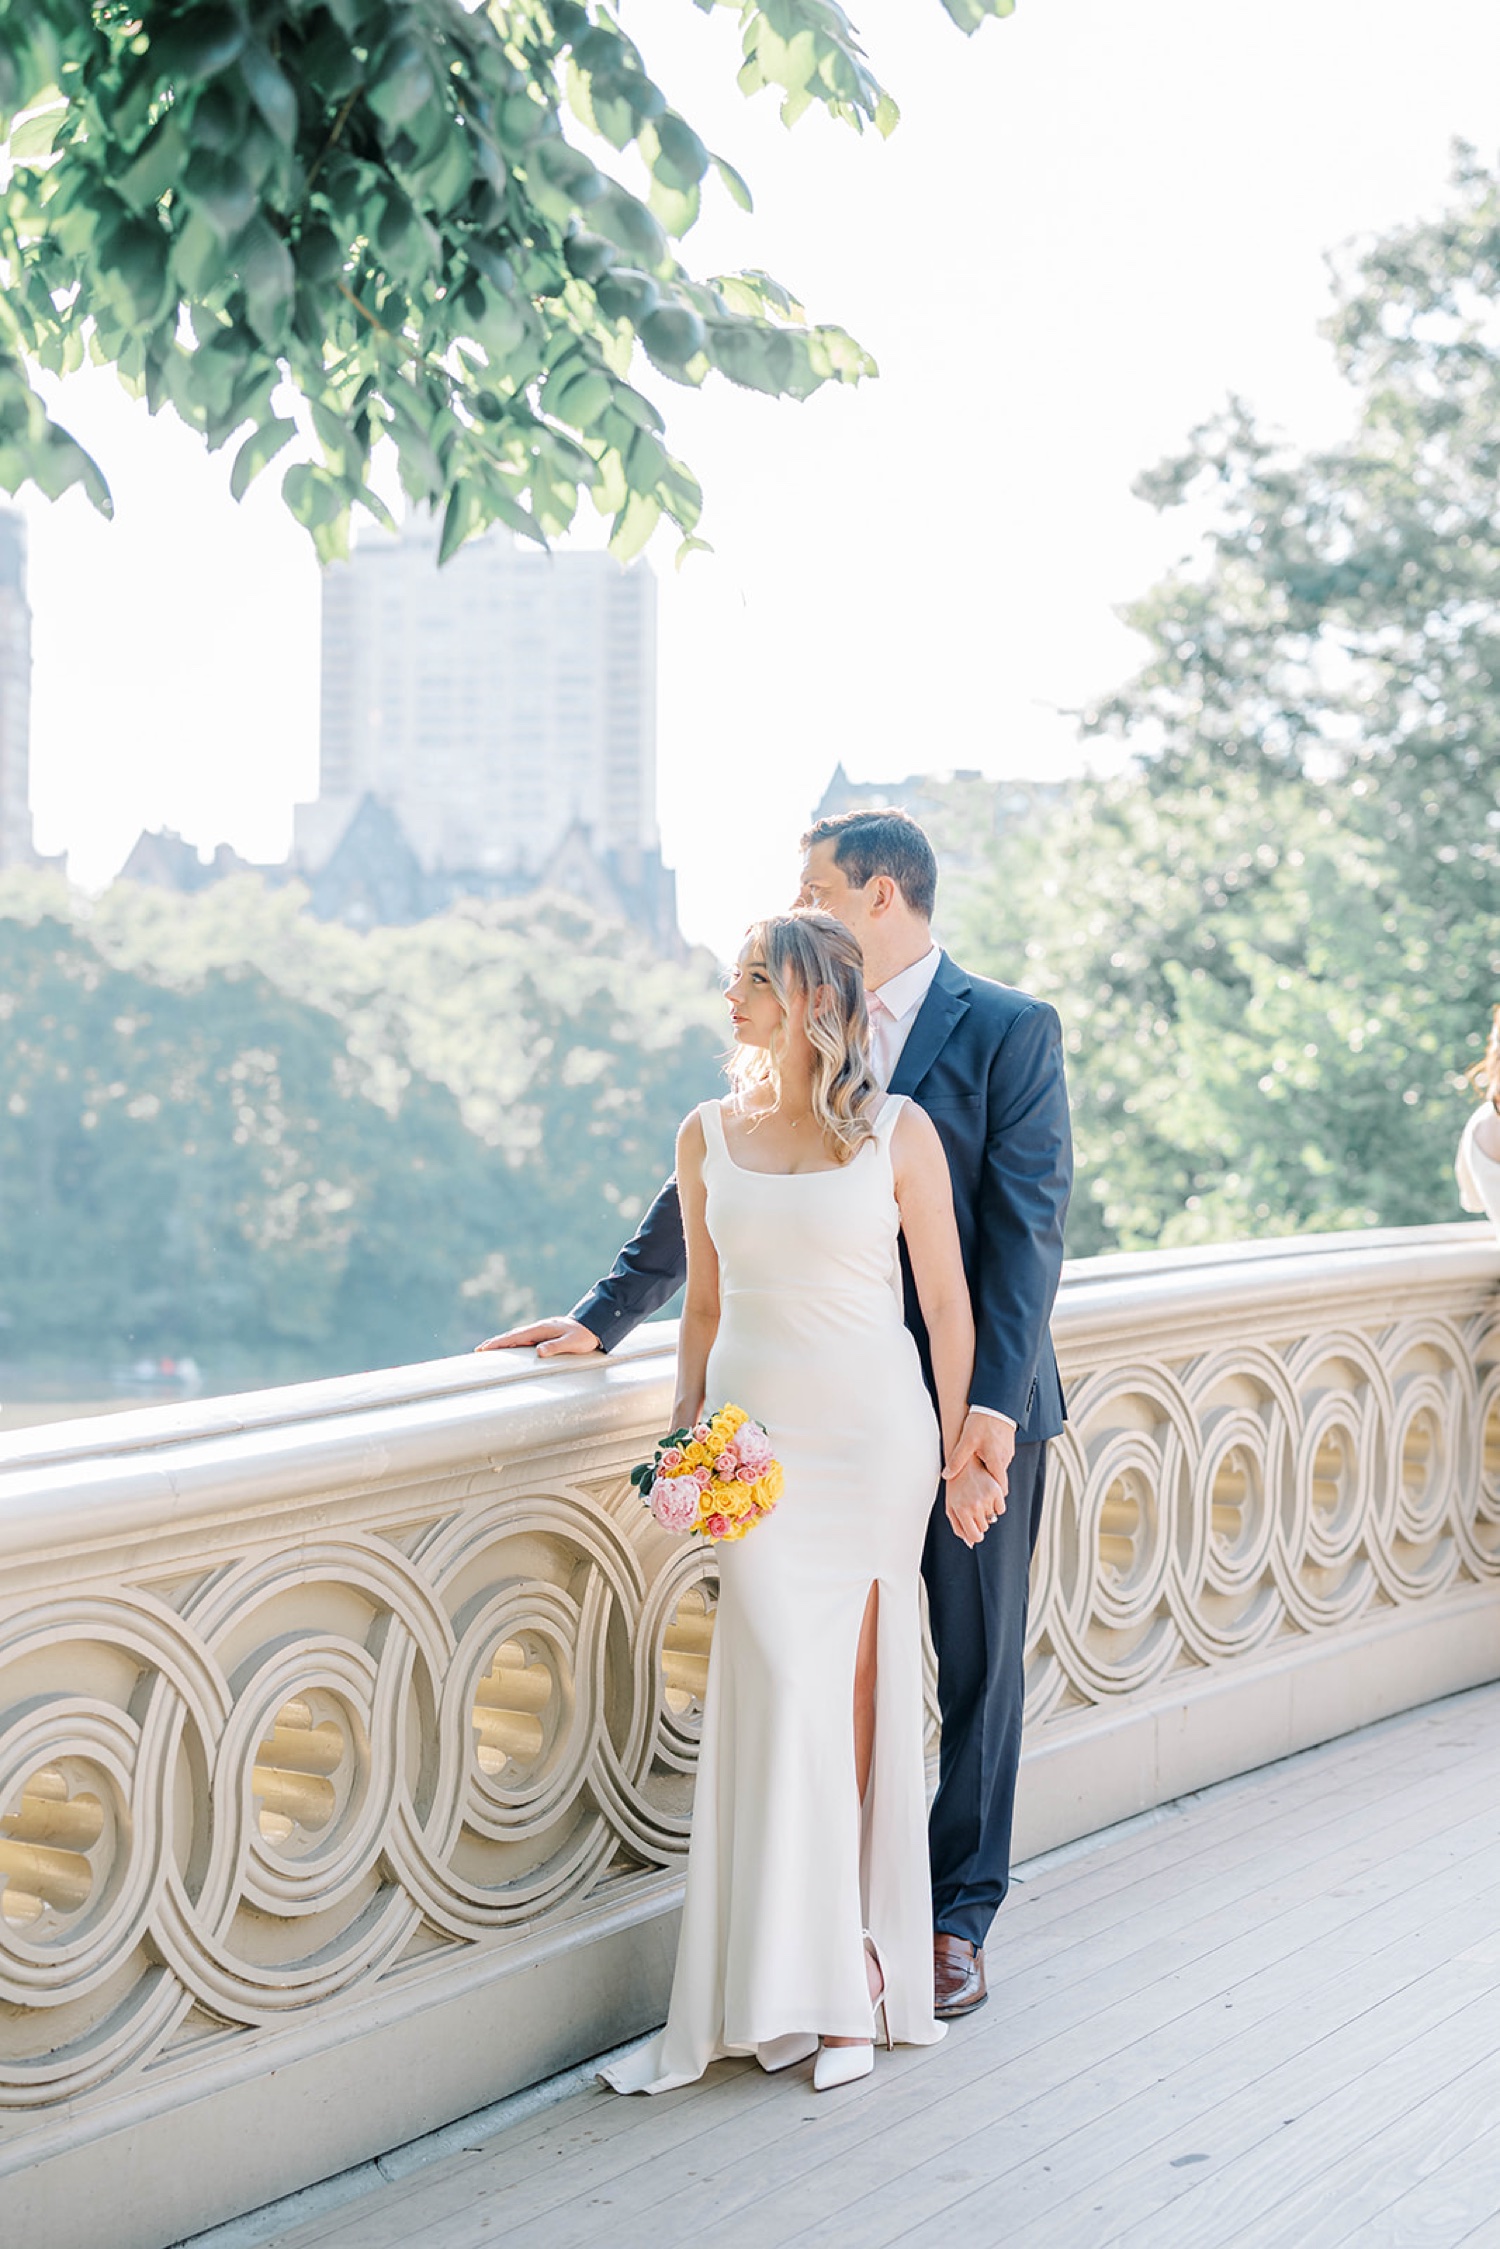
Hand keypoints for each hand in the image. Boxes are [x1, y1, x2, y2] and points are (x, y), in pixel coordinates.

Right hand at [475, 1316, 601, 1358]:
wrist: (594, 1325)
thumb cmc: (583, 1336)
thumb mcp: (571, 1342)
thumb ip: (555, 1347)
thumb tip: (538, 1352)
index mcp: (541, 1329)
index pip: (514, 1337)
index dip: (498, 1343)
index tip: (484, 1349)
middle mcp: (538, 1328)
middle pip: (511, 1336)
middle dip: (495, 1343)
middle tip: (479, 1351)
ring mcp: (540, 1331)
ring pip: (516, 1337)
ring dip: (502, 1343)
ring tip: (488, 1350)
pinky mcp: (544, 1335)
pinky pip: (524, 1339)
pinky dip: (512, 1343)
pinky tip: (509, 1349)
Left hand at [944, 1410, 1016, 1508]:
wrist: (995, 1402)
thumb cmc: (982, 1420)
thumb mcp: (967, 1441)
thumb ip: (957, 1460)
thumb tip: (946, 1475)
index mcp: (998, 1462)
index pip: (1001, 1490)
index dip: (993, 1499)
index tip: (983, 1502)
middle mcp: (1005, 1459)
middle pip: (999, 1482)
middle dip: (988, 1488)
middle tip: (974, 1491)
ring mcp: (1007, 1452)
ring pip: (998, 1470)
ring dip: (988, 1474)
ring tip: (974, 1473)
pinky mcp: (1006, 1445)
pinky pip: (998, 1460)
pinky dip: (990, 1462)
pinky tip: (979, 1457)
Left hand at [945, 1460, 1005, 1548]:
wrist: (964, 1463)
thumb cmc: (955, 1487)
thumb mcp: (950, 1507)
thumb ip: (958, 1527)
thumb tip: (970, 1544)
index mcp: (961, 1510)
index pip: (975, 1536)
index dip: (976, 1536)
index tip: (975, 1530)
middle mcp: (974, 1505)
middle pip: (984, 1528)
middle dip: (979, 1521)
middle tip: (972, 1506)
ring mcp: (986, 1498)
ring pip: (993, 1518)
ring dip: (987, 1512)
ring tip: (978, 1498)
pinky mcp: (996, 1490)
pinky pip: (1001, 1509)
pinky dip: (996, 1506)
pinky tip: (988, 1496)